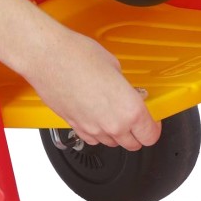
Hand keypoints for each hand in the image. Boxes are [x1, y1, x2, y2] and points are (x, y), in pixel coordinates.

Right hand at [22, 28, 160, 150]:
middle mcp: (112, 125)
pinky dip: (98, 133)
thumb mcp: (115, 67)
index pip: (150, 135)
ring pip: (112, 143)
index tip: (151, 121)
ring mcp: (92, 129)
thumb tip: (126, 93)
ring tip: (114, 115)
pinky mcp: (75, 127)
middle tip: (135, 119)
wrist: (47, 57)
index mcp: (129, 110)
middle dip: (137, 133)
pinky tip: (97, 117)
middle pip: (133, 144)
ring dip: (117, 134)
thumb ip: (125, 88)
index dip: (153, 128)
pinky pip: (93, 139)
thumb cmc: (78, 56)